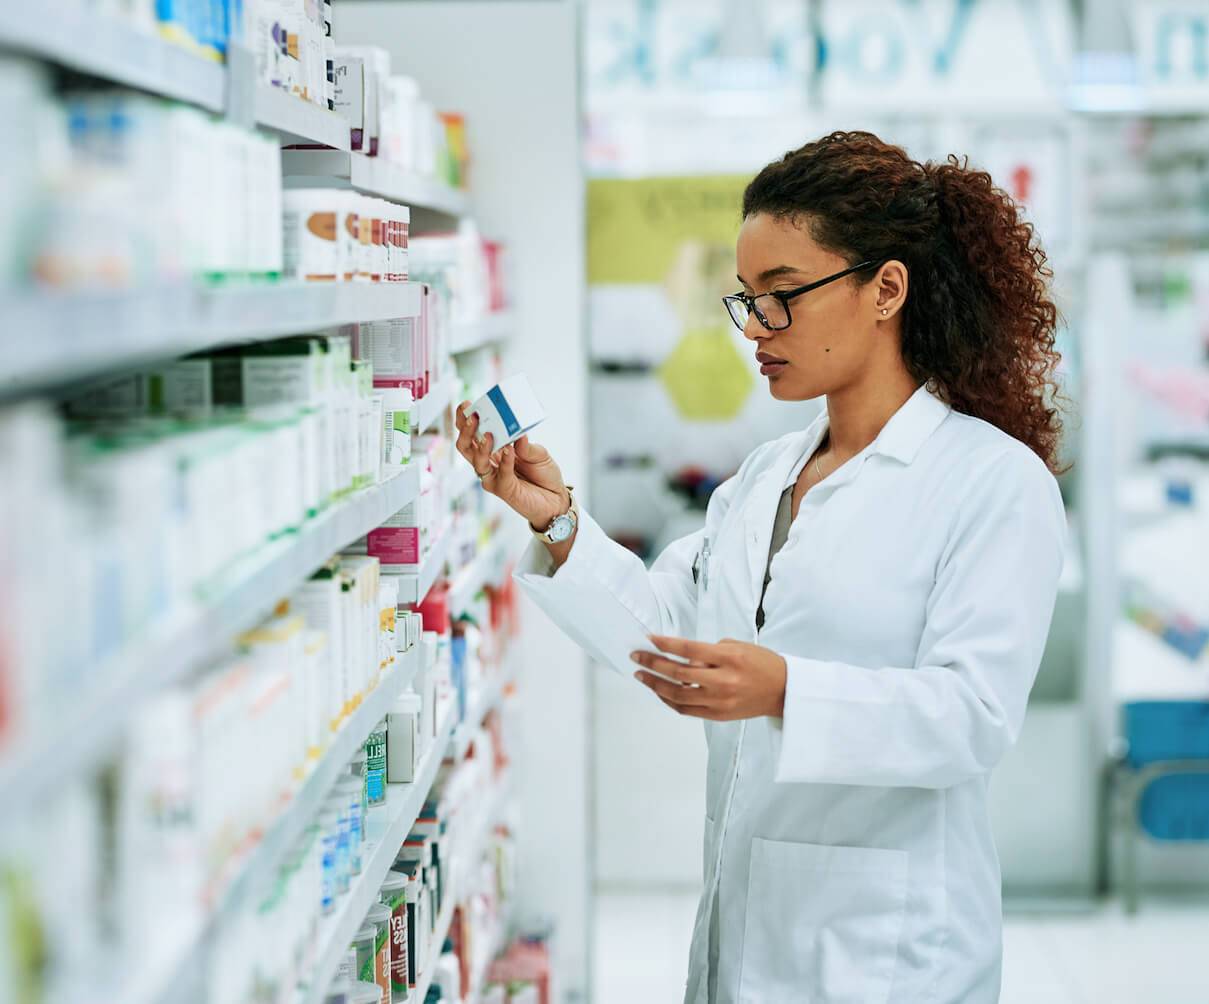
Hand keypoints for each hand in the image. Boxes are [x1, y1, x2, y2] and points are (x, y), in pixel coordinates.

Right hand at [454, 401, 569, 529]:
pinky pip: (500, 474)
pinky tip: (509, 450)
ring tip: (488, 433)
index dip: (465, 421)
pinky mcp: (503, 490)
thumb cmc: (544, 474)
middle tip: (472, 415)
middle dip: (465, 431)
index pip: (473, 434)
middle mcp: (489, 464)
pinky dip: (504, 461)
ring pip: (476, 462)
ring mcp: (493, 477)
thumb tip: (518, 435)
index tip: (465, 405)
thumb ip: (527, 445)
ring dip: (481, 446)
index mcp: (494, 451)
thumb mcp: (539, 453)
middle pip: (466, 447)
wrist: (556, 498)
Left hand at [631, 635, 787, 720]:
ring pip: (677, 694)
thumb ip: (709, 651)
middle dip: (653, 663)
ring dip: (655, 684)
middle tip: (637, 656)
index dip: (665, 643)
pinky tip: (658, 690)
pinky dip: (668, 700)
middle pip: (678, 672)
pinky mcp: (717, 715)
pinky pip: (685, 709)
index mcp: (729, 658)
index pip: (689, 649)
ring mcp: (719, 701)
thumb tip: (682, 654)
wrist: (782, 691)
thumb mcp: (737, 646)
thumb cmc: (761, 664)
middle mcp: (723, 681)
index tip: (649, 639)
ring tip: (641, 675)